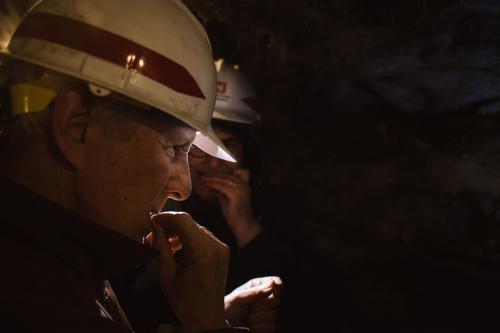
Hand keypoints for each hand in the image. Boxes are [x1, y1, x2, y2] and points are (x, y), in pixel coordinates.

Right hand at [150, 212, 229, 331]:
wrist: (206, 318)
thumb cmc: (184, 301)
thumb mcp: (166, 274)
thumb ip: (160, 246)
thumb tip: (155, 224)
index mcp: (203, 252)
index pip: (183, 220)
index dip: (165, 217)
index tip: (151, 221)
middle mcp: (216, 246)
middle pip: (190, 222)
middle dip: (170, 225)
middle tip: (153, 236)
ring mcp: (222, 247)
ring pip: (196, 228)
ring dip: (178, 232)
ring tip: (163, 244)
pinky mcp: (223, 250)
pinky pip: (203, 236)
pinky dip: (188, 238)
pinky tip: (177, 249)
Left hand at [202, 169, 261, 246]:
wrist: (243, 226)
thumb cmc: (235, 215)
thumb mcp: (226, 199)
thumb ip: (221, 191)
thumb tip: (211, 184)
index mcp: (244, 185)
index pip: (237, 171)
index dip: (225, 171)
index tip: (212, 173)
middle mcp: (244, 185)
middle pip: (228, 174)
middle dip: (214, 174)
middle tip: (203, 175)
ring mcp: (242, 189)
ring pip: (224, 179)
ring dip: (212, 178)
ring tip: (203, 179)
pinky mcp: (236, 194)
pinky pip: (222, 186)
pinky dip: (213, 184)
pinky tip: (206, 184)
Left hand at [224, 276, 282, 332]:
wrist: (225, 324)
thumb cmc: (228, 307)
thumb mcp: (238, 297)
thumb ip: (254, 292)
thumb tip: (272, 284)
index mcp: (259, 286)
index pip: (275, 282)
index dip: (276, 286)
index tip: (270, 291)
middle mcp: (265, 298)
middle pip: (276, 300)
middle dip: (262, 305)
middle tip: (250, 307)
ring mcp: (267, 312)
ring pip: (273, 314)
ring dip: (258, 317)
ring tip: (248, 317)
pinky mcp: (267, 326)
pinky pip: (271, 326)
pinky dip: (259, 327)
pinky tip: (251, 325)